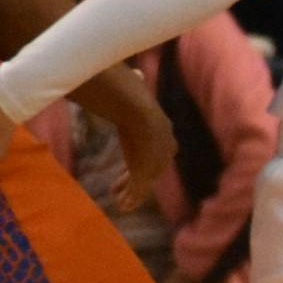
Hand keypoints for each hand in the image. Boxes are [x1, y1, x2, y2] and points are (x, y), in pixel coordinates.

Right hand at [111, 95, 177, 213]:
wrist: (137, 110)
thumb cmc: (133, 96)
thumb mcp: (141, 93)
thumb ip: (139, 87)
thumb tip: (136, 75)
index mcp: (165, 133)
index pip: (156, 151)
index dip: (142, 159)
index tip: (131, 165)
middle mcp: (164, 153)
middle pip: (150, 171)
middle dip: (133, 179)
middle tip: (118, 186)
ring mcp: (155, 165)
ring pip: (143, 184)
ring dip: (130, 194)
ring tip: (120, 201)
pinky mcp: (144, 174)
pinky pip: (137, 192)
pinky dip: (131, 200)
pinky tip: (123, 207)